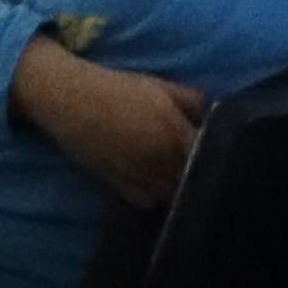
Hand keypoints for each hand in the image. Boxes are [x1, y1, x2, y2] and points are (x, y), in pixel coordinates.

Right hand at [16, 37, 209, 209]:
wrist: (69, 98)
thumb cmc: (116, 88)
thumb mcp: (161, 86)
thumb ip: (194, 101)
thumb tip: (216, 116)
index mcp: (173, 134)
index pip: (208, 156)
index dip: (216, 154)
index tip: (218, 149)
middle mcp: (159, 160)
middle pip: (192, 180)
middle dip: (199, 174)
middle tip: (198, 164)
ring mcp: (138, 175)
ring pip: (172, 195)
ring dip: (179, 188)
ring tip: (179, 176)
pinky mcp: (118, 184)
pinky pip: (147, 201)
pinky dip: (156, 197)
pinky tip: (156, 184)